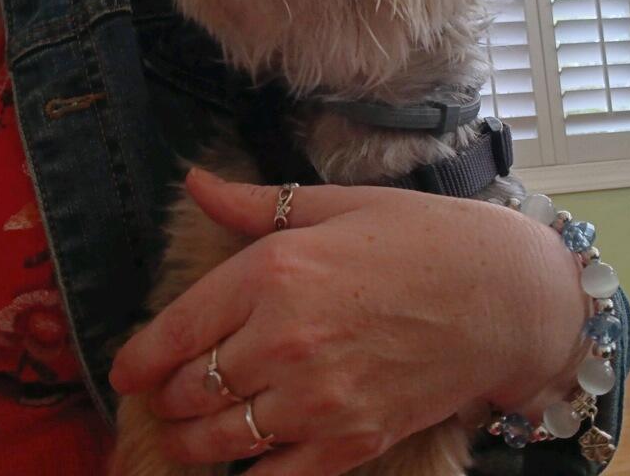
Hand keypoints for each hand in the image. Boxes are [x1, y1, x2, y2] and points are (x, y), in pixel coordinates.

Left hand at [109, 169, 587, 474]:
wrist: (504, 296)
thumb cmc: (420, 238)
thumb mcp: (333, 204)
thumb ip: (252, 202)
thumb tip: (192, 181)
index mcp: (272, 273)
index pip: (175, 330)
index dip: (138, 359)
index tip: (125, 372)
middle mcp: (282, 341)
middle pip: (190, 390)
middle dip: (164, 399)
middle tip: (160, 398)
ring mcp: (316, 400)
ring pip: (219, 439)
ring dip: (190, 440)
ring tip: (186, 432)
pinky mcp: (351, 441)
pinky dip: (247, 474)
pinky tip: (242, 459)